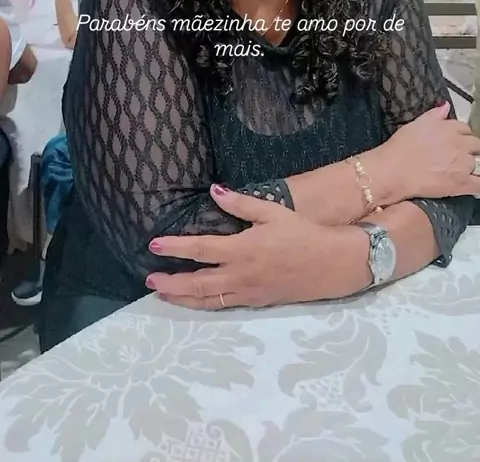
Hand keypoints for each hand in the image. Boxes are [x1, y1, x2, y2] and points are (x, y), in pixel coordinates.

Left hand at [145, 185, 369, 309]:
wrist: (330, 264)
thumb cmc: (302, 233)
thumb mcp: (272, 212)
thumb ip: (241, 204)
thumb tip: (215, 191)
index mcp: (242, 250)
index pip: (200, 249)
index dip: (175, 247)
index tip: (154, 245)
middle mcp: (240, 275)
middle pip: (197, 283)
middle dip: (171, 281)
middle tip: (150, 278)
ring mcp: (247, 292)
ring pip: (207, 300)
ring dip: (182, 297)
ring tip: (162, 293)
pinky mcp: (256, 302)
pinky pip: (223, 306)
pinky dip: (203, 305)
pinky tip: (194, 301)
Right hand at [383, 103, 479, 199]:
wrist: (394, 170)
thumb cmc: (400, 148)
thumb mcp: (415, 124)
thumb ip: (434, 115)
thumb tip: (445, 106)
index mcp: (449, 128)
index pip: (465, 129)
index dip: (461, 135)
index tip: (455, 141)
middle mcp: (459, 144)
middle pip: (476, 145)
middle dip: (469, 149)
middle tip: (456, 156)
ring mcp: (462, 164)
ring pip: (478, 163)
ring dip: (470, 166)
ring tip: (458, 171)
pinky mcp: (461, 183)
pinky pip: (479, 184)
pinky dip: (478, 184)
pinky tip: (472, 184)